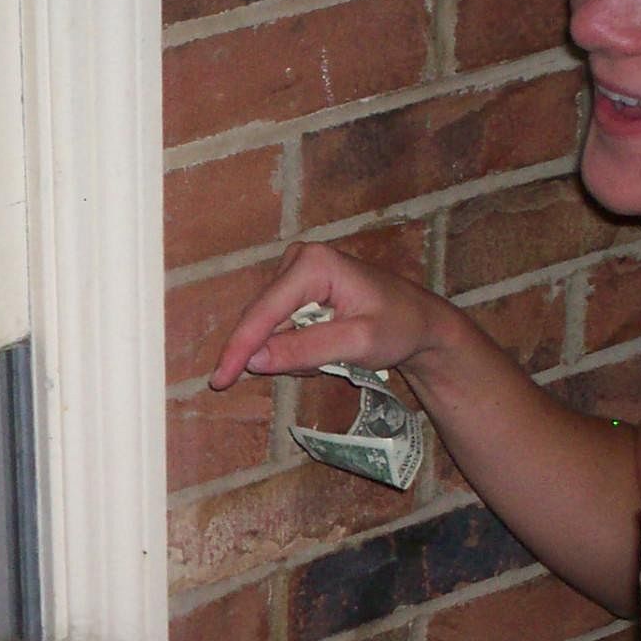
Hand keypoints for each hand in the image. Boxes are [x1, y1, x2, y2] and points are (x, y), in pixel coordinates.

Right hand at [206, 241, 450, 389]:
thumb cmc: (399, 327)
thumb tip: (254, 360)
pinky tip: (326, 348)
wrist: (421, 322)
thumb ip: (306, 350)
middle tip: (321, 368)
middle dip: (278, 353)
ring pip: (269, 328)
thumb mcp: (358, 343)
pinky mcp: (295, 289)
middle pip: (261, 319)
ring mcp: (294, 273)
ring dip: (291, 353)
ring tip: (332, 356)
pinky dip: (296, 348)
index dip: (239, 349)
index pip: (263, 312)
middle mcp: (297, 260)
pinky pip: (279, 328)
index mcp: (313, 264)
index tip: (219, 380)